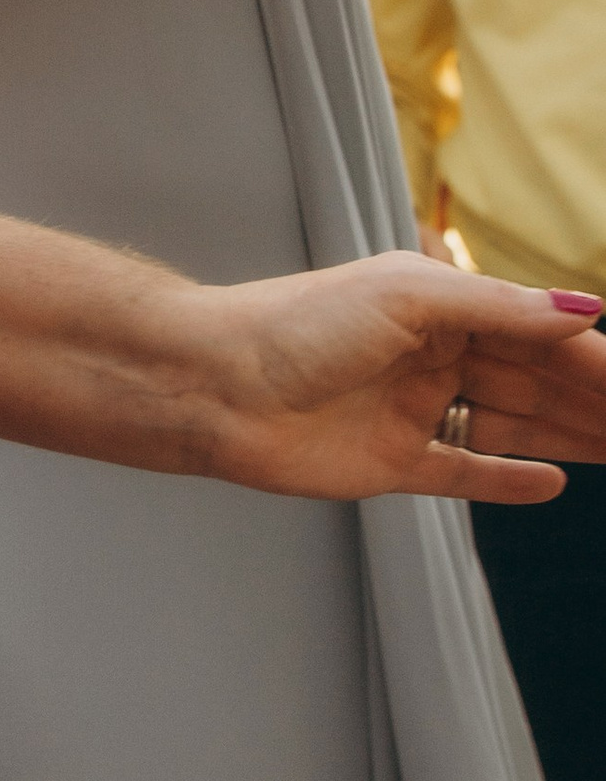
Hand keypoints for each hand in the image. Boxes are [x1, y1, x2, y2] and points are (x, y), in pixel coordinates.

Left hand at [197, 262, 605, 503]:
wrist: (213, 382)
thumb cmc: (298, 323)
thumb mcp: (408, 298)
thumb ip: (500, 308)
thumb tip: (587, 308)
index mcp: (441, 306)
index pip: (540, 334)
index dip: (595, 359)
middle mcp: (433, 355)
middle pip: (534, 381)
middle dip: (594, 401)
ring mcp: (413, 410)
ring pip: (511, 425)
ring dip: (570, 437)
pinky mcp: (391, 463)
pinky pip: (464, 472)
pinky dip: (507, 478)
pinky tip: (556, 482)